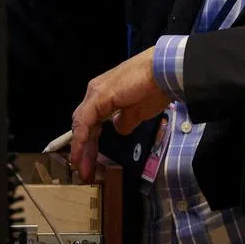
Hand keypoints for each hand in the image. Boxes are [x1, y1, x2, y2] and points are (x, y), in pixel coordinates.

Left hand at [70, 47, 170, 182]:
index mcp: (104, 96)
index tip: (91, 164)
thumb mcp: (138, 112)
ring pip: (82, 124)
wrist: (163, 72)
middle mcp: (96, 93)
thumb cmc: (155, 89)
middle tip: (85, 172)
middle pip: (84, 126)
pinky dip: (82, 138)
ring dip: (81, 148)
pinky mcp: (99, 96)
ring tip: (82, 168)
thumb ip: (125, 121)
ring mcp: (96, 93)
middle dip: (84, 150)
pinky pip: (86, 120)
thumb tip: (118, 128)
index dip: (89, 144)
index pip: (91, 124)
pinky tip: (82, 152)